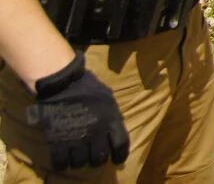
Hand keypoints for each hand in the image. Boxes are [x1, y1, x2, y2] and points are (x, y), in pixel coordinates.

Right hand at [26, 53, 129, 170]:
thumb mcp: (108, 98)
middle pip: (100, 158)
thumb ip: (113, 114)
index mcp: (111, 120)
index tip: (117, 159)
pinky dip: (62, 163)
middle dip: (97, 159)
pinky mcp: (58, 141)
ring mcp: (76, 138)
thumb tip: (116, 126)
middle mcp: (96, 132)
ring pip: (81, 162)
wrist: (62, 82)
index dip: (121, 155)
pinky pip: (61, 162)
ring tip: (77, 156)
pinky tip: (63, 159)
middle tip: (93, 156)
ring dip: (80, 161)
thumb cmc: (87, 86)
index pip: (121, 145)